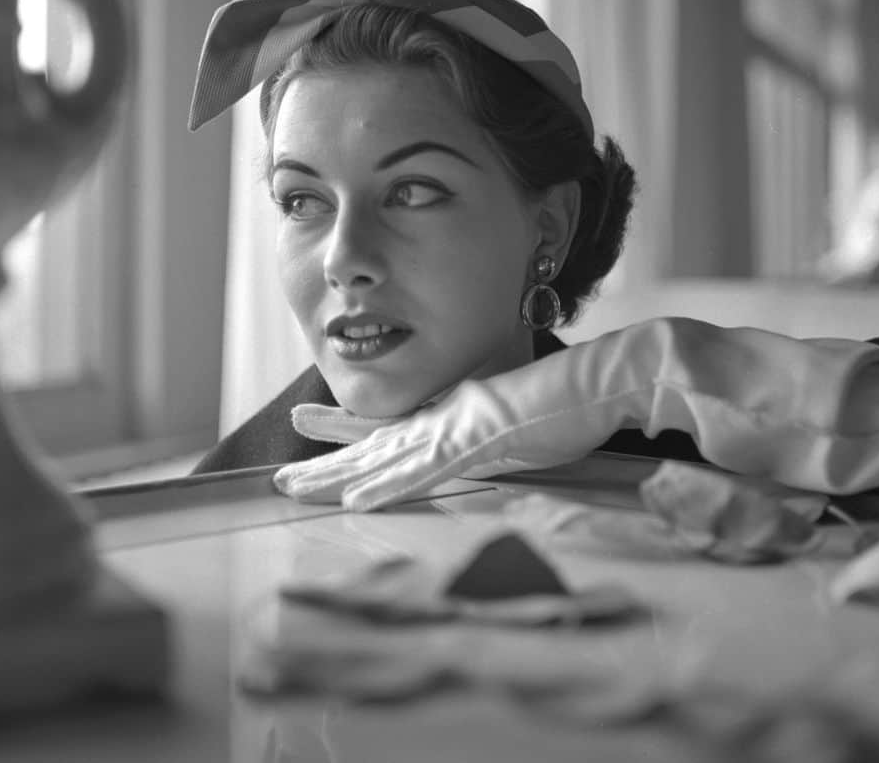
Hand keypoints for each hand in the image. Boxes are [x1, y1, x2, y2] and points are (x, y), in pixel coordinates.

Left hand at [274, 362, 623, 511]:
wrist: (599, 381)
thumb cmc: (566, 405)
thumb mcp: (519, 427)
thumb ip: (490, 437)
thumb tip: (477, 445)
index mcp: (453, 413)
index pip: (390, 428)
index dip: (347, 429)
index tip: (311, 425)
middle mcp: (445, 417)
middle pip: (374, 444)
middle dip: (325, 460)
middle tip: (279, 475)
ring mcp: (458, 427)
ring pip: (385, 457)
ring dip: (338, 476)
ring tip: (294, 488)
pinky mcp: (478, 440)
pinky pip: (425, 468)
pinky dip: (389, 485)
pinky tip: (358, 498)